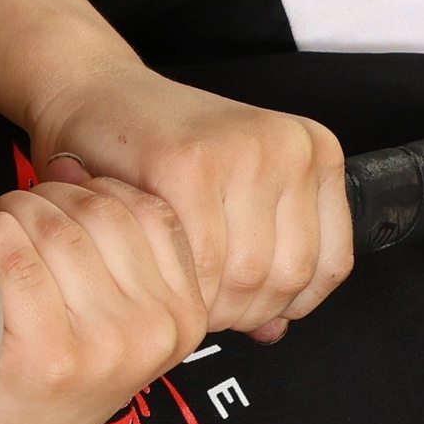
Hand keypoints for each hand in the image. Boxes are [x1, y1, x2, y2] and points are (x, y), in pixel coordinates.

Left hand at [0, 173, 212, 423]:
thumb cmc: (52, 378)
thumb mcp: (119, 324)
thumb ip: (125, 258)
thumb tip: (74, 159)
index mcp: (183, 319)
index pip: (151, 212)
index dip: (96, 189)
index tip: (65, 201)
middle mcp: (153, 334)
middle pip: (100, 213)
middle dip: (49, 196)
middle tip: (20, 215)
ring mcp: (102, 348)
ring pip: (58, 228)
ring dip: (17, 210)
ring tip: (1, 229)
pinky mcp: (47, 355)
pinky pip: (18, 258)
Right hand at [19, 65, 349, 342]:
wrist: (94, 91)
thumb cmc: (160, 149)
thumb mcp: (232, 195)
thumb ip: (263, 259)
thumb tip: (275, 332)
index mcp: (314, 151)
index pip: (329, 265)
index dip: (285, 306)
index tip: (248, 310)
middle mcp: (289, 148)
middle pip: (288, 276)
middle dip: (242, 312)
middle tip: (204, 307)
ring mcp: (245, 152)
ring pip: (248, 277)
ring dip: (211, 306)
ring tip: (181, 291)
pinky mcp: (190, 165)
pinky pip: (201, 264)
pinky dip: (179, 286)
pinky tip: (159, 273)